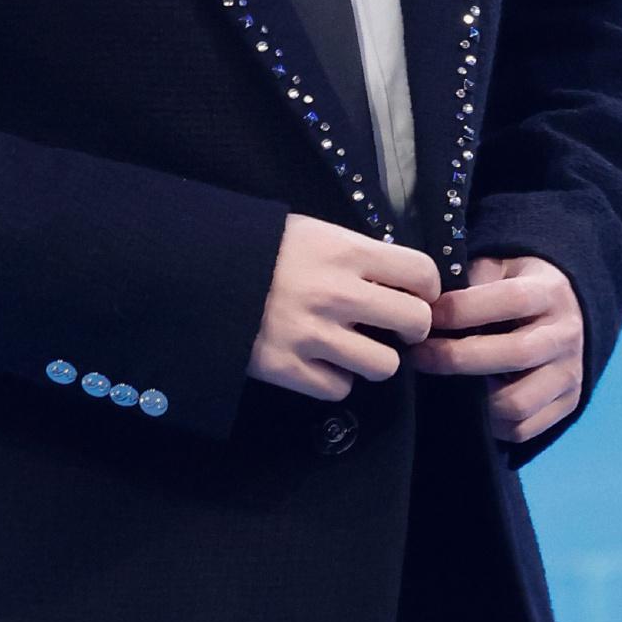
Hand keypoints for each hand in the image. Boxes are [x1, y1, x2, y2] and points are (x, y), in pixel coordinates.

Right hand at [249, 215, 439, 400]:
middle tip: (394, 326)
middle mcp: (338, 294)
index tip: (418, 294)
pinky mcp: (288, 368)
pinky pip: (338, 388)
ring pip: (383, 366)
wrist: (194, 271)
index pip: (421, 273)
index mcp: (346, 252)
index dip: (427, 288)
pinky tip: (319, 361)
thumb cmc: (256, 246)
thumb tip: (395, 278)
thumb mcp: (311, 232)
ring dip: (374, 358)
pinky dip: (334, 379)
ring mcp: (314, 335)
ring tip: (354, 347)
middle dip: (411, 328)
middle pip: (414, 322)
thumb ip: (354, 254)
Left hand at [408, 250, 584, 447]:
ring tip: (444, 384)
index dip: (462, 310)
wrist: (568, 313)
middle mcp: (566, 335)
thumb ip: (471, 280)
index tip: (426, 317)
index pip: (510, 300)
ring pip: (518, 402)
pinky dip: (489, 424)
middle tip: (419, 356)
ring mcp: (570, 374)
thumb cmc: (517, 288)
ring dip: (472, 399)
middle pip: (515, 354)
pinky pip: (523, 429)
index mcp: (550, 292)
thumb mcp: (500, 268)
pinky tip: (470, 403)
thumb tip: (427, 306)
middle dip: (457, 359)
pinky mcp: (568, 404)